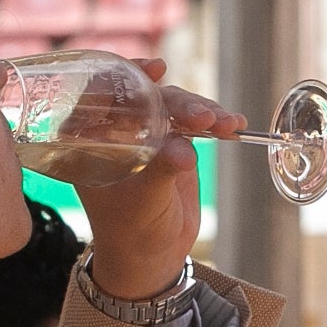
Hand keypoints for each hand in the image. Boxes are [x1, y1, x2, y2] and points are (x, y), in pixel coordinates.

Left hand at [78, 60, 245, 303]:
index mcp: (90, 136)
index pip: (104, 92)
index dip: (129, 75)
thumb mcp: (143, 200)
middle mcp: (118, 129)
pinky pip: (195, 124)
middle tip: (205, 119)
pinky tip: (236, 126)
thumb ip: (160, 170)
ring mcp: (148, 134)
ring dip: (204, 112)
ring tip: (228, 125)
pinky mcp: (174, 142)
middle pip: (149, 97)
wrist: (153, 255)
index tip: (155, 71)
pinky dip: (216, 124)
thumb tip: (184, 151)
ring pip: (176, 107)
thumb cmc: (131, 230)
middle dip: (181, 103)